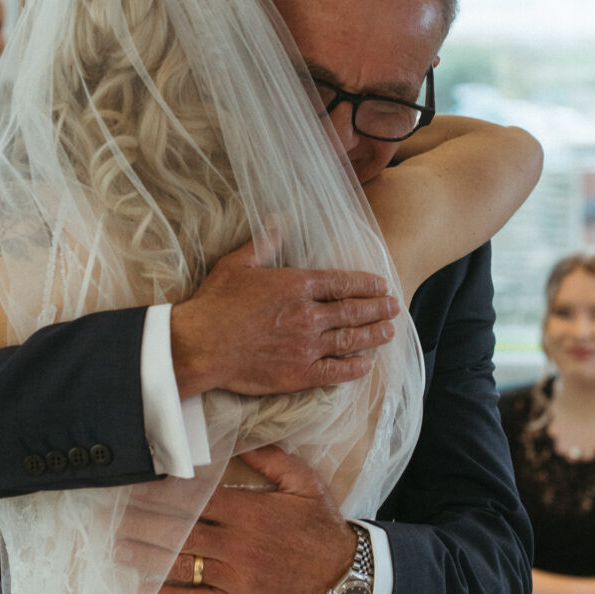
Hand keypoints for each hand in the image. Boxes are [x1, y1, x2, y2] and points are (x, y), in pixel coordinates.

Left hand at [115, 444, 358, 593]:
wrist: (344, 572)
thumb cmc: (322, 524)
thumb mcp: (303, 481)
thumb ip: (271, 458)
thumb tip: (240, 437)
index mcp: (248, 511)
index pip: (194, 500)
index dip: (161, 494)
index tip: (135, 487)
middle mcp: (236, 544)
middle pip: (179, 532)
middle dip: (142, 524)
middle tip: (112, 518)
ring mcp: (235, 575)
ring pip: (181, 565)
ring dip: (146, 558)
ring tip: (119, 550)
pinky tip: (143, 593)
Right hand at [169, 239, 400, 396]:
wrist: (200, 345)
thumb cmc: (215, 303)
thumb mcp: (238, 263)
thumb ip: (264, 242)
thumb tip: (279, 219)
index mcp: (296, 286)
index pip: (342, 283)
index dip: (366, 283)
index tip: (381, 284)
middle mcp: (308, 315)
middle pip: (353, 310)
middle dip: (377, 307)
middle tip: (394, 306)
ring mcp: (306, 346)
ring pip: (351, 339)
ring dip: (373, 335)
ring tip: (389, 331)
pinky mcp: (299, 374)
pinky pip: (336, 372)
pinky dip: (355, 369)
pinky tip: (367, 365)